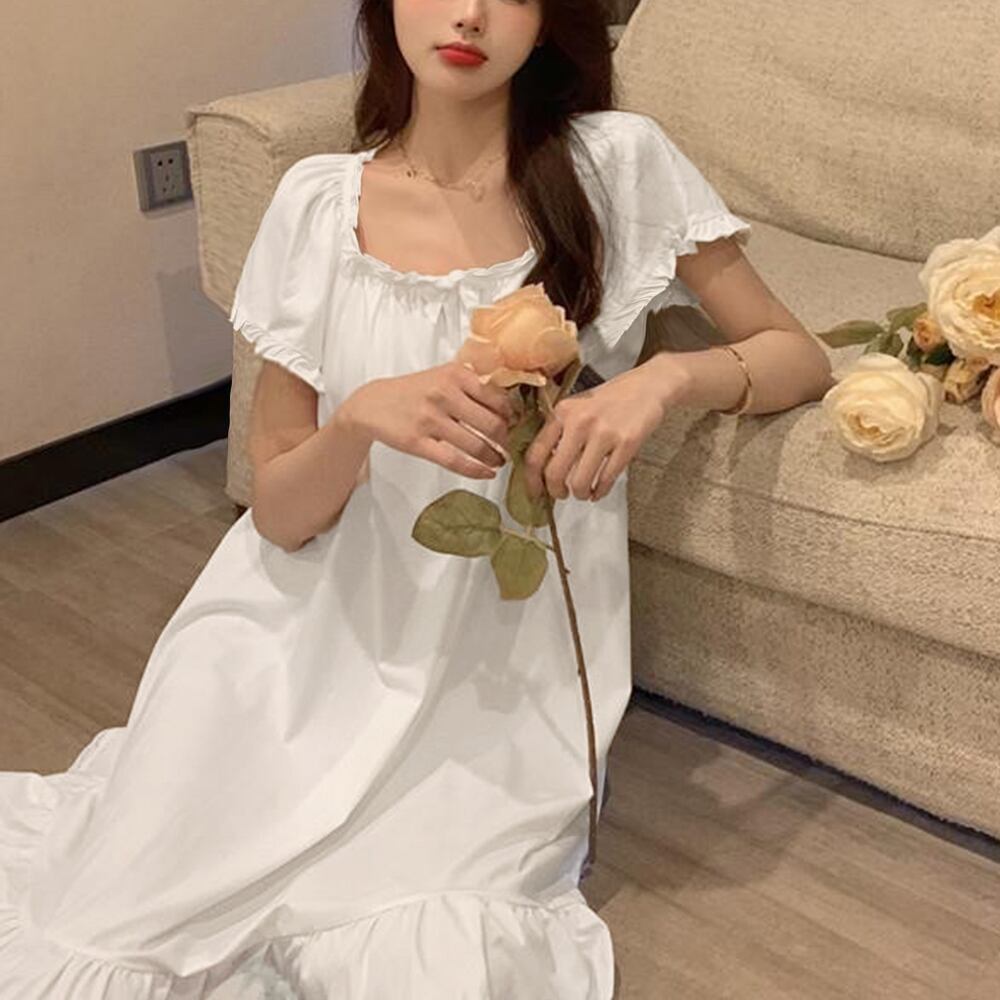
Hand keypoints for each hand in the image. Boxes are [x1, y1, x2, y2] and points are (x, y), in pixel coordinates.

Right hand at [348, 360, 517, 479]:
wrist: (372, 404)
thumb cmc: (414, 391)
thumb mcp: (442, 376)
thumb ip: (472, 385)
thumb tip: (509, 406)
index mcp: (455, 374)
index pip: (497, 398)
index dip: (511, 415)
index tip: (514, 424)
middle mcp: (444, 394)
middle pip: (492, 423)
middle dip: (505, 439)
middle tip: (507, 446)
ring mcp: (430, 419)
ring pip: (476, 445)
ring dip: (494, 457)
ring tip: (499, 461)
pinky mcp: (418, 442)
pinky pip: (456, 461)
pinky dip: (476, 470)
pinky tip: (486, 473)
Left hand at [522, 362, 682, 501]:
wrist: (647, 387)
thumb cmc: (609, 400)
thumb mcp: (577, 407)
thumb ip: (559, 432)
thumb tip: (543, 469)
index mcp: (562, 413)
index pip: (535, 453)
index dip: (531, 480)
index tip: (535, 493)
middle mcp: (580, 422)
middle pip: (555, 472)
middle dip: (556, 492)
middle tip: (562, 495)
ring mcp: (604, 433)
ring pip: (580, 481)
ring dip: (580, 494)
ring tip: (584, 492)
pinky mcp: (627, 443)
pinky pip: (606, 479)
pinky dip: (600, 492)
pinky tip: (599, 491)